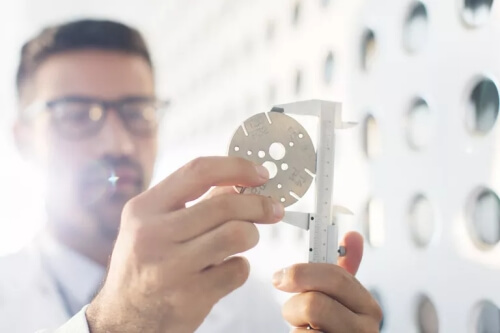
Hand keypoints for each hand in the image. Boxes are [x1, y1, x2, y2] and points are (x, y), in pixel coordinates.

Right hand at [86, 157, 284, 332]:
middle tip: (272, 208)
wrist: (125, 320)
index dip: (237, 167)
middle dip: (258, 204)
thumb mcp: (153, 226)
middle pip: (225, 204)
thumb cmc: (144, 266)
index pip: (198, 171)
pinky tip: (227, 269)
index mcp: (143, 209)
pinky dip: (240, 266)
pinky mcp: (190, 297)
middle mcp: (152, 235)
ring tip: (245, 238)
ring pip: (237, 234)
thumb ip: (194, 202)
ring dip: (251, 234)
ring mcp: (171, 268)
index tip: (260, 173)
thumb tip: (238, 182)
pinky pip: (237, 270)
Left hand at [273, 232, 382, 331]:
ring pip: (301, 328)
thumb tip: (353, 235)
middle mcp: (365, 331)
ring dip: (294, 326)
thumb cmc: (334, 327)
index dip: (303, 272)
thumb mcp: (342, 299)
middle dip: (293, 302)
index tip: (282, 275)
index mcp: (368, 307)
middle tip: (288, 305)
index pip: (335, 278)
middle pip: (313, 303)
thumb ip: (345, 270)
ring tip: (302, 328)